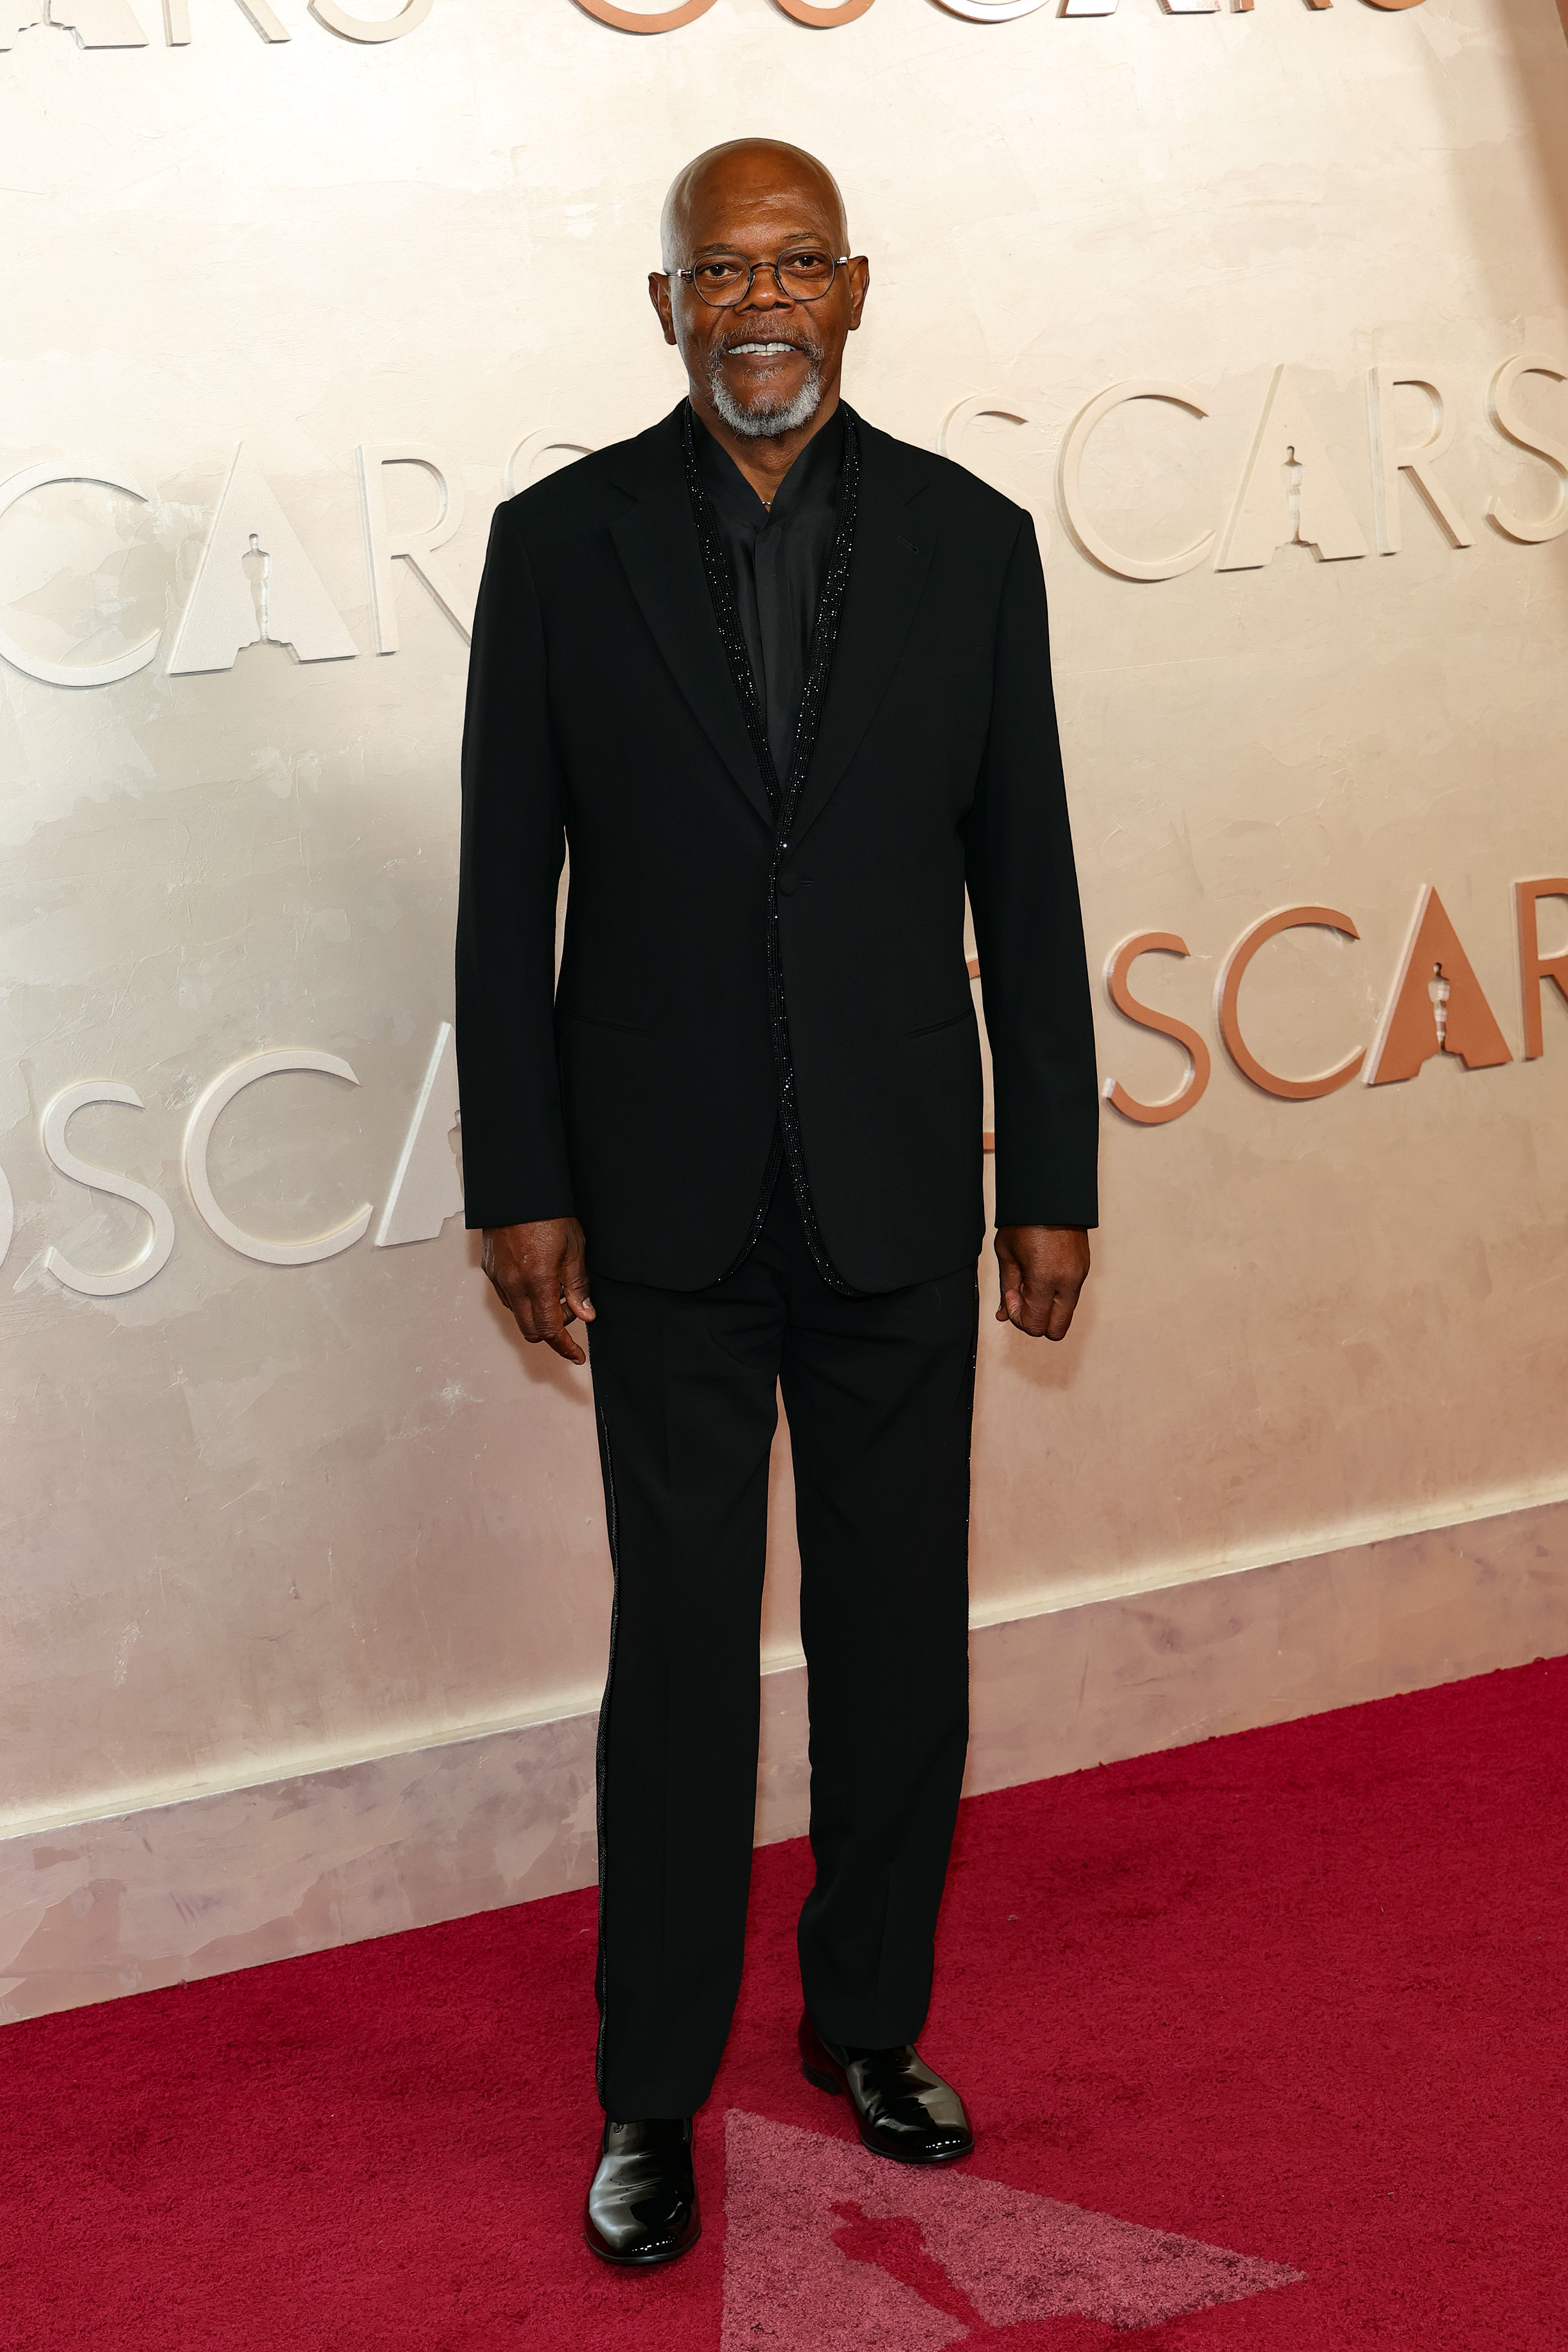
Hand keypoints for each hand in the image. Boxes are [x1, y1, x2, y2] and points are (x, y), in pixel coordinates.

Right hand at [482, 1217, 594, 1364]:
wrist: (515, 1188)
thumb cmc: (548, 1213)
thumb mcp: (574, 1247)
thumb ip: (578, 1285)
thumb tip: (585, 1314)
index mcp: (537, 1280)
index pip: (550, 1329)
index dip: (565, 1347)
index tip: (577, 1356)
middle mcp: (513, 1285)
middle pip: (531, 1331)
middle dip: (553, 1330)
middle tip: (570, 1309)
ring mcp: (498, 1278)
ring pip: (518, 1315)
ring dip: (538, 1313)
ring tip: (555, 1288)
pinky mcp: (490, 1270)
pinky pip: (507, 1297)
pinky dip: (524, 1299)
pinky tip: (537, 1279)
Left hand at [994, 1224, 1089, 1342]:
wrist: (1051, 1194)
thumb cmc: (1025, 1220)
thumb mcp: (1007, 1254)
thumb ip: (1006, 1288)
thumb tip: (1004, 1314)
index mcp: (1045, 1279)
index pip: (1035, 1325)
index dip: (1018, 1317)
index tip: (1011, 1296)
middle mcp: (1067, 1282)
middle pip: (1056, 1330)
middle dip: (1036, 1322)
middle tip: (1022, 1299)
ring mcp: (1079, 1276)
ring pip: (1065, 1314)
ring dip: (1046, 1308)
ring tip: (1030, 1282)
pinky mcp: (1084, 1269)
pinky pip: (1070, 1296)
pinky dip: (1055, 1295)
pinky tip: (1041, 1274)